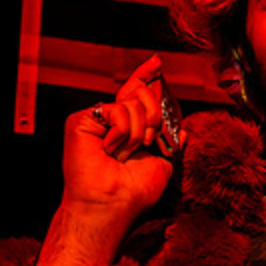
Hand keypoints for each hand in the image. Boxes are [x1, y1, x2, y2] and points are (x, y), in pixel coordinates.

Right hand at [37, 56, 178, 265]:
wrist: (114, 202)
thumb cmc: (135, 191)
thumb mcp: (163, 163)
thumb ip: (171, 142)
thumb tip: (183, 130)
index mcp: (130, 130)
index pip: (139, 96)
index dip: (148, 77)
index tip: (157, 62)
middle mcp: (113, 121)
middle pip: (142, 93)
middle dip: (154, 117)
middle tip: (148, 141)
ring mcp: (97, 119)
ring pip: (133, 102)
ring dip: (139, 132)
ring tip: (125, 153)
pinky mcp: (82, 119)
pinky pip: (117, 110)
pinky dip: (122, 132)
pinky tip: (110, 149)